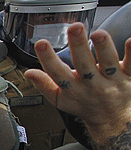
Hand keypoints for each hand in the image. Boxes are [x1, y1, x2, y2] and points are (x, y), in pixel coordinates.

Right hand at [24, 22, 130, 144]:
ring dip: (103, 48)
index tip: (41, 43)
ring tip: (98, 34)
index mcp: (73, 89)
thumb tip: (29, 73)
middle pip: (84, 64)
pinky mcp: (130, 77)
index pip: (57, 73)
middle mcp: (92, 84)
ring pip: (108, 63)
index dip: (47, 58)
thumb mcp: (61, 100)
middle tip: (74, 28)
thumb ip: (45, 85)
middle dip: (78, 46)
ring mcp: (112, 81)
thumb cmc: (86, 106)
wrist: (113, 121)